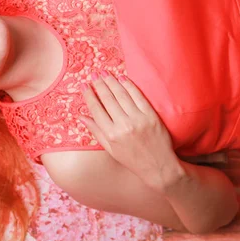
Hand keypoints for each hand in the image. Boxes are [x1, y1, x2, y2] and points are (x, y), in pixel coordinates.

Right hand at [80, 71, 177, 190]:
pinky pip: (138, 97)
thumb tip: (81, 116)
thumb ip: (96, 131)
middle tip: (93, 74)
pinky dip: (129, 86)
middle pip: (108, 99)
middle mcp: (123, 125)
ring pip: (121, 95)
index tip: (84, 86)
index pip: (96, 109)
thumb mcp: (110, 149)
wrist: (159, 167)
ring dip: (111, 82)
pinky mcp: (151, 116)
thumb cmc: (132, 160)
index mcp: (111, 134)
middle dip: (99, 84)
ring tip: (104, 73)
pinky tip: (122, 79)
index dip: (89, 95)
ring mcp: (138, 119)